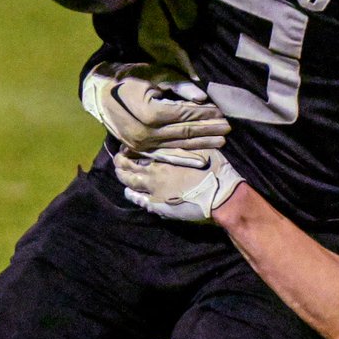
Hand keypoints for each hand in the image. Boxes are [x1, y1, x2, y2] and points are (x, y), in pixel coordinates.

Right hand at [81, 62, 229, 158]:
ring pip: (178, 146)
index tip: (223, 112)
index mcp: (150, 113)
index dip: (205, 113)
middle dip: (209, 130)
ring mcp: (142, 144)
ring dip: (202, 144)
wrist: (100, 93)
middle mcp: (146, 133)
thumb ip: (180, 87)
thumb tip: (202, 97)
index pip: (185, 114)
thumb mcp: (155, 75)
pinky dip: (184, 158)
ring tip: (221, 142)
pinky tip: (200, 160)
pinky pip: (165, 155)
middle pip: (185, 132)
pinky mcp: (140, 149)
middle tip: (229, 128)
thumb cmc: (130, 77)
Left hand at [114, 147, 242, 221]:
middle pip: (129, 166)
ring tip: (120, 173)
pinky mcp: (159, 205)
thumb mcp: (198, 147)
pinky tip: (129, 193)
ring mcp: (154, 191)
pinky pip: (139, 201)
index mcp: (163, 156)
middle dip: (121, 161)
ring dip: (124, 177)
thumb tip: (173, 133)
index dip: (129, 147)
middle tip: (118, 157)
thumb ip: (182, 142)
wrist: (220, 194)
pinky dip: (132, 195)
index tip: (126, 144)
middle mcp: (153, 173)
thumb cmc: (212, 166)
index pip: (138, 149)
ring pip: (130, 183)